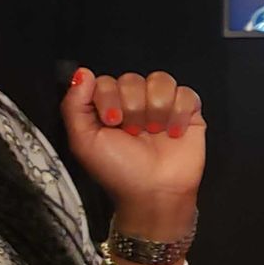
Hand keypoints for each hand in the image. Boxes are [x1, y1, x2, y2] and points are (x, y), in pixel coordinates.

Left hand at [62, 69, 205, 238]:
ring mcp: (163, 104)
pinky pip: (186, 92)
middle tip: (134, 133)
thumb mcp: (84, 142)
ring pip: (160, 80)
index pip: (105, 80)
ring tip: (155, 132)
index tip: (112, 123)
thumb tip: (82, 72)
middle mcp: (134, 101)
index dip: (108, 98)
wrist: (154, 192)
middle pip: (132, 78)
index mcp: (107, 106)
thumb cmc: (118, 170)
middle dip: (133, 107)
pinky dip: (179, 113)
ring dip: (156, 109)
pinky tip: (174, 132)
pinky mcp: (189, 110)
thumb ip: (74, 106)